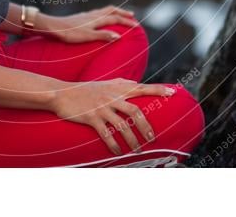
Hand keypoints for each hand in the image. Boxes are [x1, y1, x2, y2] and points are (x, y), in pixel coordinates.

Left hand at [37, 5, 139, 43]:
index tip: (136, 26)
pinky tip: (100, 18)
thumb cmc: (69, 33)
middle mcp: (93, 15)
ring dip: (114, 12)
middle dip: (122, 13)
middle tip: (132, 15)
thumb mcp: (87, 37)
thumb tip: (119, 36)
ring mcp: (87, 15)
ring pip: (104, 10)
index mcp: (97, 19)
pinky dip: (104, 14)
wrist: (53, 27)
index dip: (127, 22)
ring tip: (119, 15)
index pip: (116, 19)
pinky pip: (97, 12)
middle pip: (111, 10)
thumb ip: (103, 36)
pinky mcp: (81, 17)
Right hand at [50, 79, 176, 154]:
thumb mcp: (105, 82)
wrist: (62, 93)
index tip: (173, 93)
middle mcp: (112, 97)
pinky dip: (114, 144)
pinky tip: (118, 153)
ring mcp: (102, 107)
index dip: (158, 89)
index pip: (142, 87)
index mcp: (118, 88)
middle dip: (146, 126)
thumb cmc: (85, 89)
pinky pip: (106, 134)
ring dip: (132, 140)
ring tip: (137, 151)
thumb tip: (135, 83)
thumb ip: (121, 83)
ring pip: (123, 125)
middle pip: (136, 111)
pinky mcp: (92, 117)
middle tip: (153, 139)